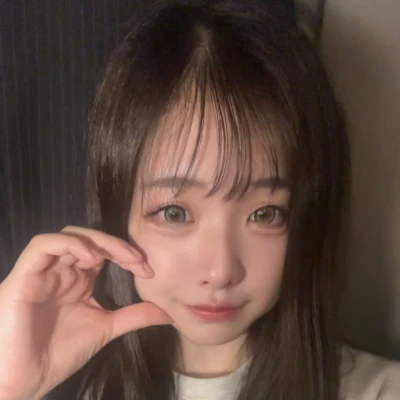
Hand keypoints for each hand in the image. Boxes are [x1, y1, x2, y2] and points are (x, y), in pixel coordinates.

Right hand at [0, 226, 171, 399]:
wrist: (26, 381)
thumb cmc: (60, 353)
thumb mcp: (106, 328)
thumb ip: (134, 316)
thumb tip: (168, 312)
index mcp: (79, 279)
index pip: (104, 252)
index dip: (126, 254)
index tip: (148, 270)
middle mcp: (62, 270)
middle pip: (89, 239)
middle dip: (117, 245)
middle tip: (138, 261)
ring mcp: (43, 271)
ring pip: (68, 235)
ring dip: (96, 241)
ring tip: (117, 257)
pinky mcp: (25, 275)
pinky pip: (42, 246)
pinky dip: (68, 244)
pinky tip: (90, 256)